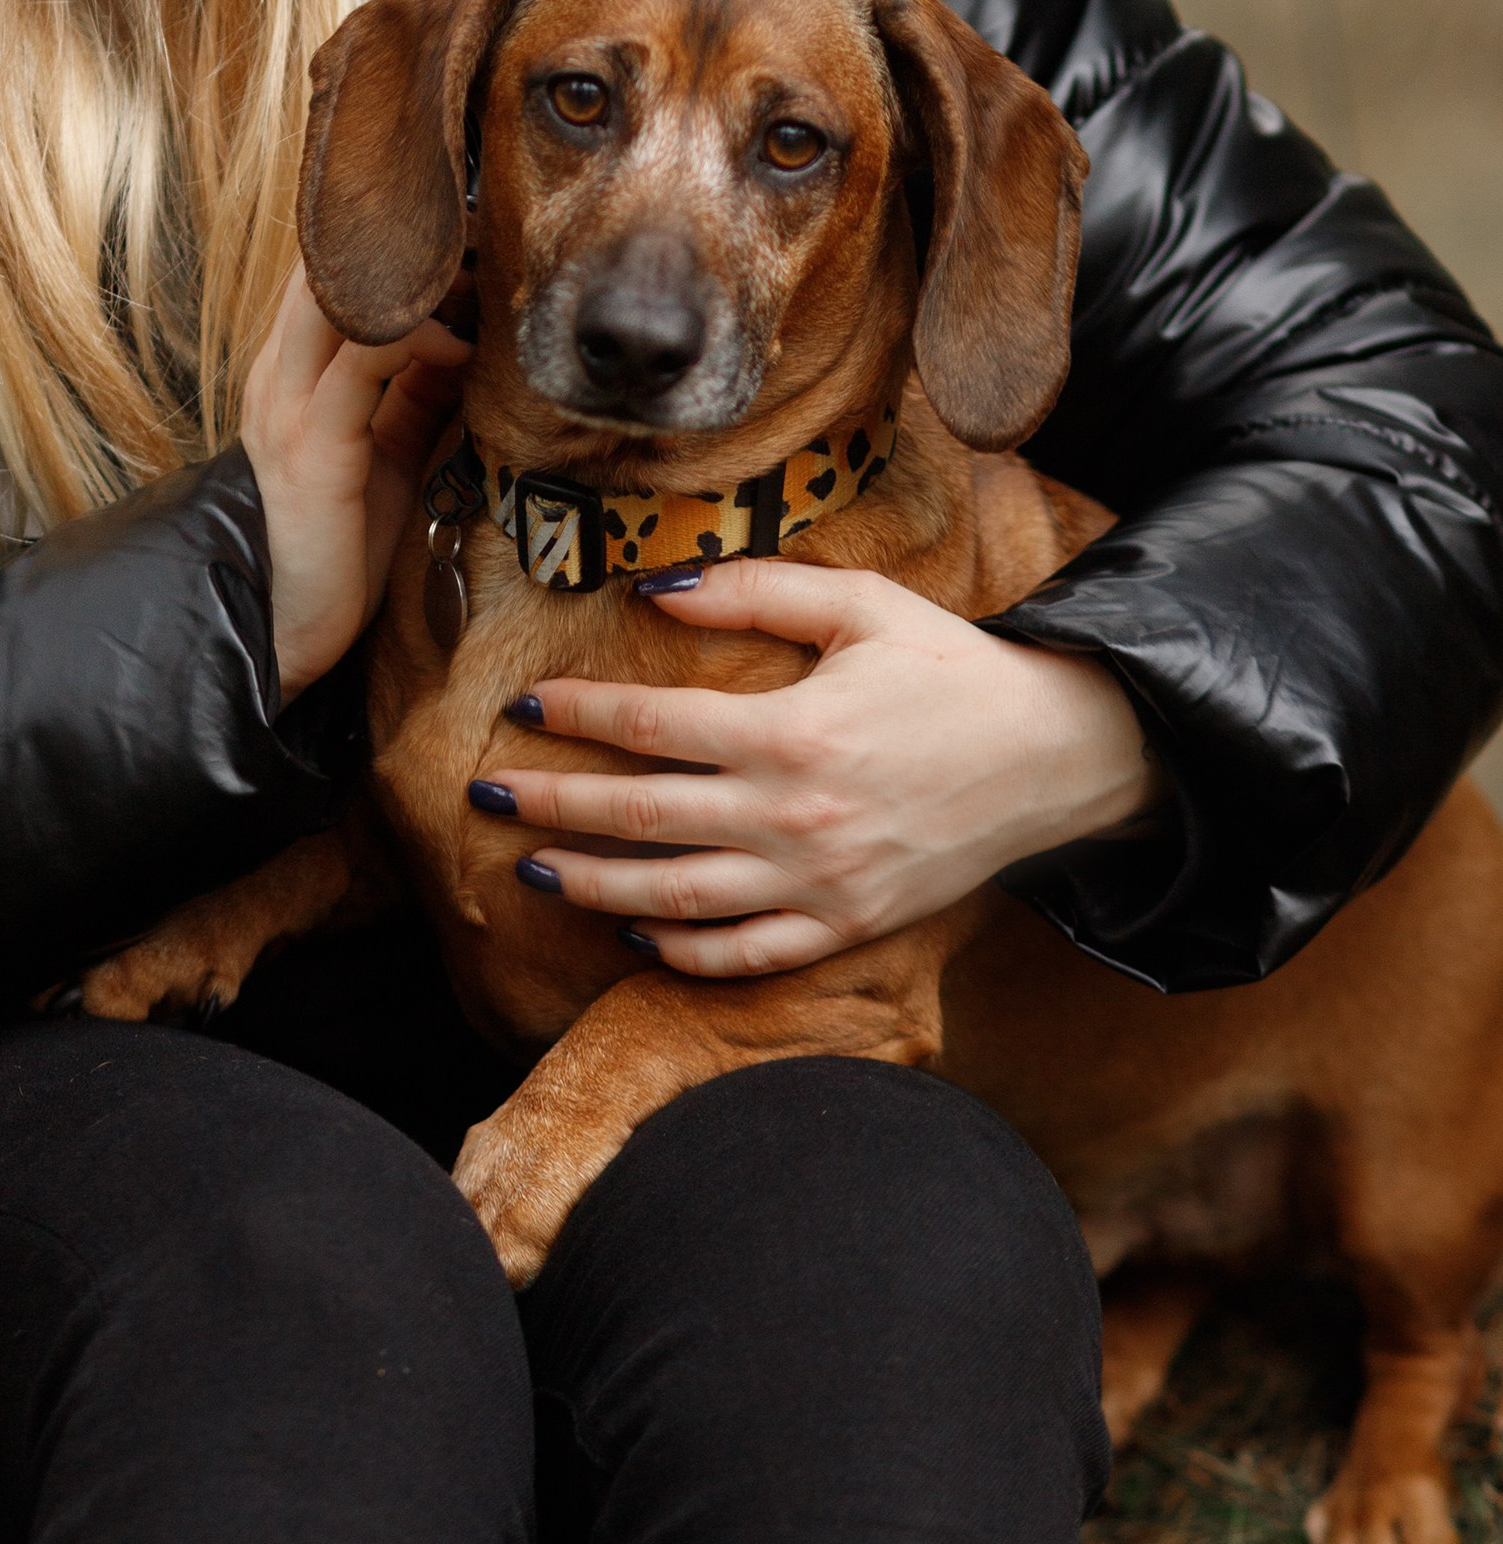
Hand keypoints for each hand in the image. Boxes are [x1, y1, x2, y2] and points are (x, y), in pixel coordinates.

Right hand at [241, 265, 468, 699]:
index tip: (462, 221)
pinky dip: (418, 337)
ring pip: (340, 293)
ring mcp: (286, 404)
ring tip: (476, 270)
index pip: (327, 269)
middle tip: (477, 225)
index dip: (391, 235)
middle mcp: (278, 373)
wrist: (285, 631)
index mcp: (291, 371)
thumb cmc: (341, 547)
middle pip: (326, 260)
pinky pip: (363, 358)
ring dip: (417, 275)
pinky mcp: (312, 445)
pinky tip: (462, 347)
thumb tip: (465, 335)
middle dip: (404, 236)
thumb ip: (414, 390)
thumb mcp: (387, 450)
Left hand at [481, 558, 1162, 974]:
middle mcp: (796, 816)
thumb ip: (754, 589)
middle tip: (486, 793)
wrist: (1057, 756)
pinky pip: (748, 955)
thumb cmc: (953, 669)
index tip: (524, 706)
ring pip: (678, 898)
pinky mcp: (848, 926)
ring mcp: (820, 882)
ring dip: (594, 886)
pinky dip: (684, 953)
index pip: (652, 723)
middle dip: (553, 804)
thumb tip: (653, 589)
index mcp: (793, 731)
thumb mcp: (862, 603)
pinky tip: (634, 936)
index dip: (578, 713)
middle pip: (643, 816)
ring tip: (533, 869)